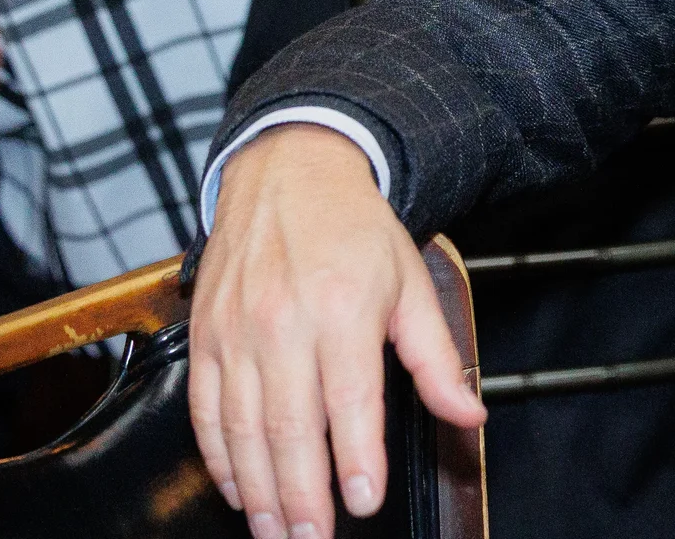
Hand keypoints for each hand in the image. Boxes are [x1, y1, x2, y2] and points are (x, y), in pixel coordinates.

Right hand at [189, 125, 485, 538]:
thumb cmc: (355, 231)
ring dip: (258, 492)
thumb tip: (469, 415)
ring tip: (277, 532)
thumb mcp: (410, 283)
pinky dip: (218, 458)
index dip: (355, 459)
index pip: (350, 400)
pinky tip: (239, 489)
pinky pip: (206, 410)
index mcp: (343, 309)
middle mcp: (284, 322)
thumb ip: (436, 358)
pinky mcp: (205, 336)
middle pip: (290, 428)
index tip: (363, 503)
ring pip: (242, 430)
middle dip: (301, 497)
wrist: (288, 172)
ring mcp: (237, 331)